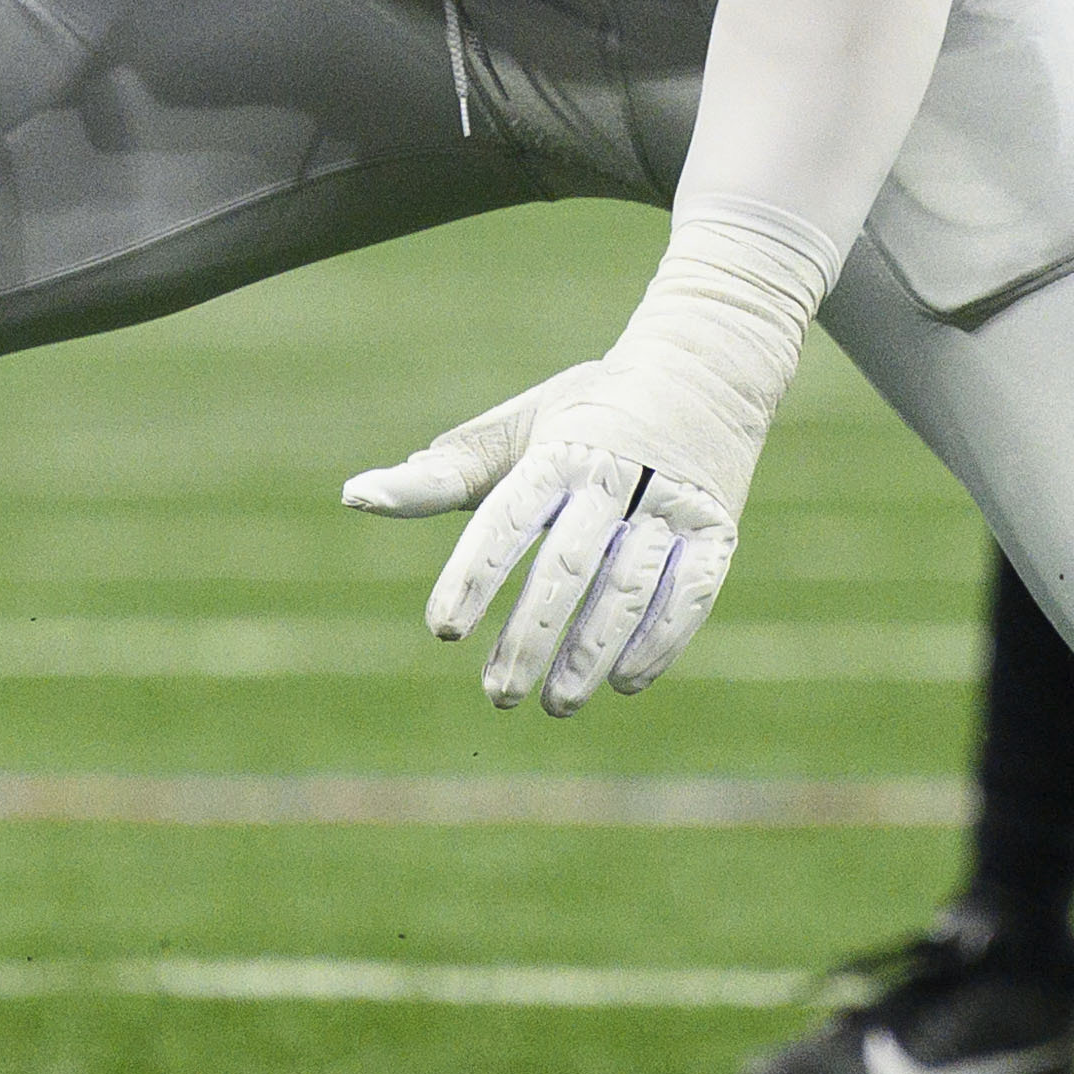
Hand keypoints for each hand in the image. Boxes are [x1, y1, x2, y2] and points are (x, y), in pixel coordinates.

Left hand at [345, 347, 769, 717]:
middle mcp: (618, 474)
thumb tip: (354, 496)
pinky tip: (621, 682)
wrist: (704, 371)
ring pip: (631, 587)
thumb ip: (441, 475)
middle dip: (531, 633)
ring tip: (555, 703)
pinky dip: (658, 644)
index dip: (476, 574)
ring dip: (592, 652)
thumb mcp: (514, 432)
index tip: (442, 628)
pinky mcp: (719, 530)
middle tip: (495, 692)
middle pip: (571, 564)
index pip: (510, 518)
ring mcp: (674, 504)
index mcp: (561, 449)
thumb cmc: (583, 415)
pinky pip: (692, 595)